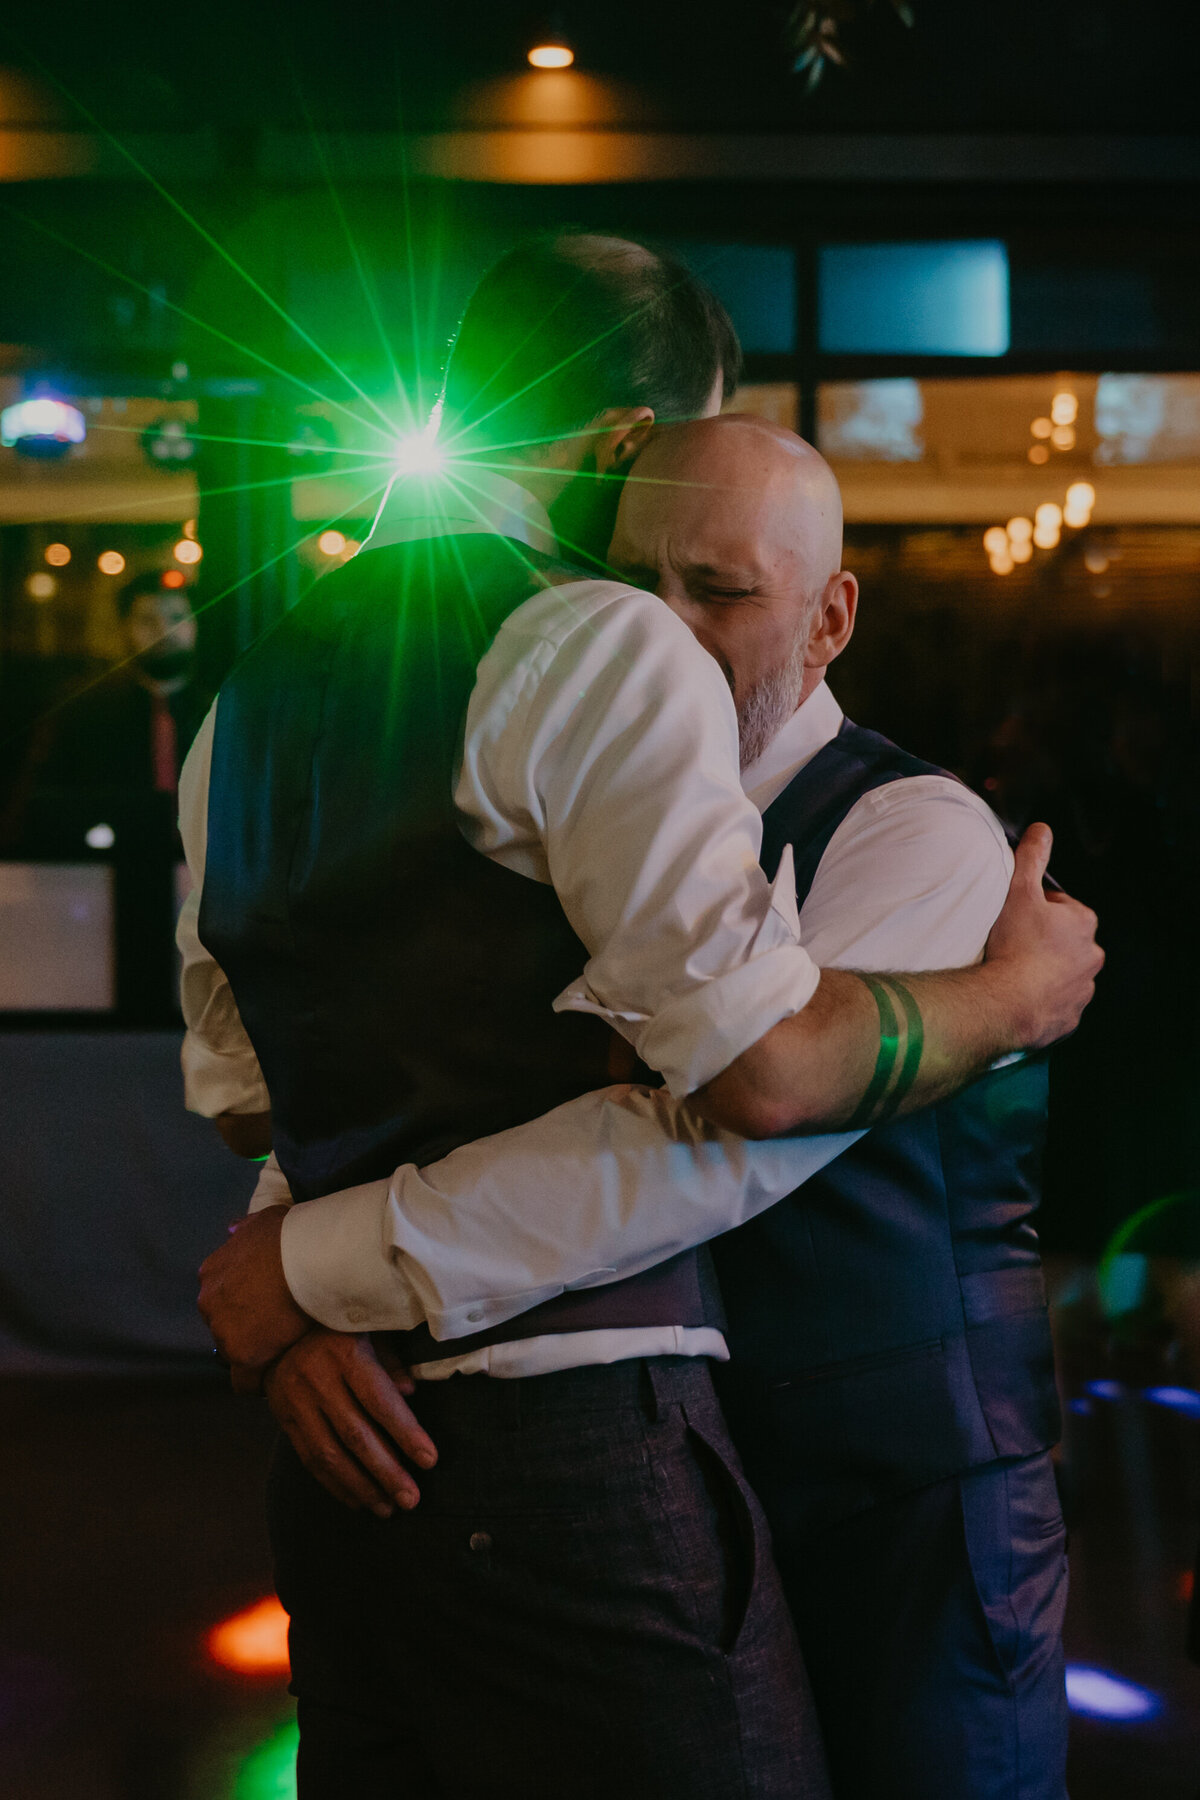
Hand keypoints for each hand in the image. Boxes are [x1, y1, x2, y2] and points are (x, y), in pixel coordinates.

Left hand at [198, 1204, 310, 1371]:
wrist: (310, 1258)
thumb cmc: (292, 1237)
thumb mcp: (262, 1220)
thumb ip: (244, 1229)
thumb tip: (232, 1231)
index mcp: (211, 1272)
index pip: (220, 1298)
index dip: (243, 1304)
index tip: (264, 1305)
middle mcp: (208, 1301)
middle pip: (224, 1324)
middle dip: (246, 1326)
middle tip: (278, 1325)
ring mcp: (221, 1329)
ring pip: (235, 1350)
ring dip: (256, 1350)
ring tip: (284, 1347)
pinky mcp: (240, 1353)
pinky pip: (245, 1378)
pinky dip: (260, 1377)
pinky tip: (278, 1370)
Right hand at [263, 1328, 436, 1516]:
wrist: (278, 1335)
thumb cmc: (339, 1333)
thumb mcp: (370, 1332)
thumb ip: (391, 1362)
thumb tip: (411, 1394)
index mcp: (346, 1354)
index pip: (379, 1401)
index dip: (405, 1432)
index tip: (430, 1460)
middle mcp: (318, 1380)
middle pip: (356, 1435)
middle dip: (386, 1472)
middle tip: (411, 1500)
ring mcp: (298, 1403)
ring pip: (330, 1455)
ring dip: (361, 1487)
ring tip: (387, 1509)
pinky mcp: (285, 1421)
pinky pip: (310, 1460)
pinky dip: (335, 1485)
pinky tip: (357, 1501)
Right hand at [984, 823, 1103, 1049]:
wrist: (1009, 1003)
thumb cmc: (1015, 945)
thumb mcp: (1019, 891)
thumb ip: (1031, 858)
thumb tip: (1042, 830)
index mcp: (1083, 923)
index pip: (1060, 907)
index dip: (1035, 909)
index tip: (1016, 917)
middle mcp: (1092, 956)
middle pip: (1064, 941)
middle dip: (1043, 941)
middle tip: (1012, 944)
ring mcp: (1082, 990)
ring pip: (1062, 974)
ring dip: (1043, 971)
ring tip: (1014, 972)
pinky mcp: (1069, 1018)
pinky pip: (1056, 1004)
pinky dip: (1042, 1000)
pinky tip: (1019, 995)